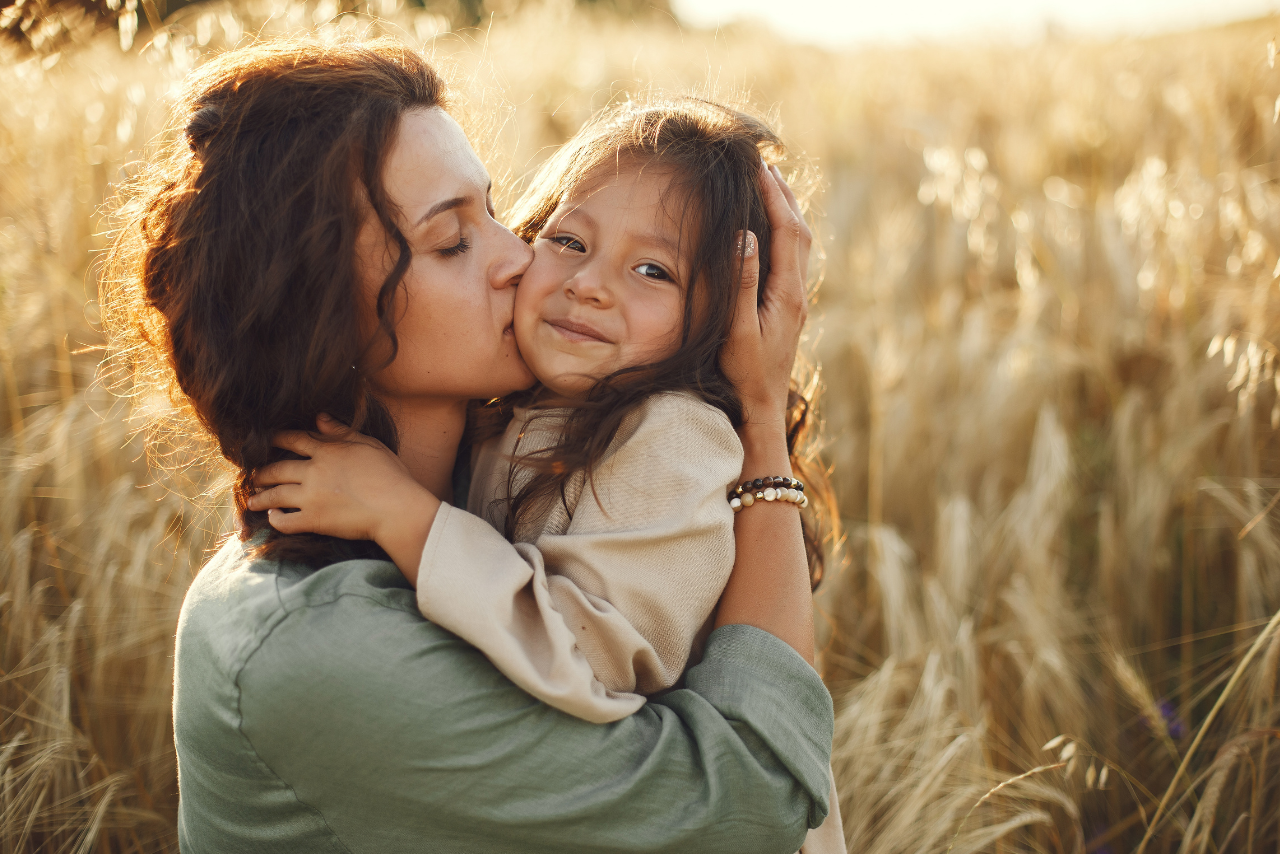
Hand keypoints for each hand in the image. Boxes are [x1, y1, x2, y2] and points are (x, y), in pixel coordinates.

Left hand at [246, 415, 439, 582]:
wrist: (396, 508)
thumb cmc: (390, 475)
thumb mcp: (369, 445)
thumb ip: (342, 432)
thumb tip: (319, 418)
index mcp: (328, 451)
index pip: (294, 440)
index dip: (277, 438)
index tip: (266, 440)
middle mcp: (314, 472)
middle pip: (278, 468)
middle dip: (261, 472)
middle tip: (253, 475)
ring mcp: (311, 497)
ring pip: (276, 495)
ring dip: (260, 497)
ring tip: (252, 499)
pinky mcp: (314, 520)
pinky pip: (286, 521)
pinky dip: (275, 519)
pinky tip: (272, 517)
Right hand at [719, 162, 811, 432]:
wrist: (761, 406)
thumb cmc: (744, 372)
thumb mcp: (736, 329)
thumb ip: (742, 283)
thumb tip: (746, 236)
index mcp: (787, 292)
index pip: (786, 232)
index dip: (775, 196)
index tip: (760, 167)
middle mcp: (797, 293)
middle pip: (799, 231)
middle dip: (784, 195)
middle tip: (766, 165)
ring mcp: (795, 301)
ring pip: (799, 244)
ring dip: (786, 211)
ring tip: (770, 186)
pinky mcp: (788, 307)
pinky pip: (792, 257)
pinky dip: (783, 232)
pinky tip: (769, 230)